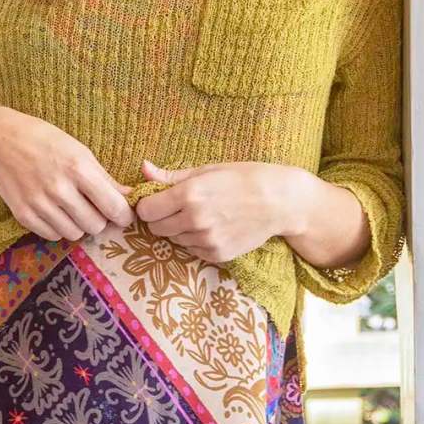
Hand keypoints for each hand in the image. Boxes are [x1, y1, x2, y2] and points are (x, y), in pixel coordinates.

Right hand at [0, 107, 133, 241]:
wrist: (0, 140)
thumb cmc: (45, 141)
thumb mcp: (79, 151)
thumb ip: (105, 178)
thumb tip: (130, 198)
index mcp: (78, 168)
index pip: (113, 207)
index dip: (123, 215)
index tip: (122, 214)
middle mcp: (59, 188)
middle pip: (95, 225)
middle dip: (99, 220)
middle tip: (93, 208)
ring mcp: (39, 203)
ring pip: (74, 234)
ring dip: (78, 225)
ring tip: (72, 208)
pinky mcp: (23, 214)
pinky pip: (52, 235)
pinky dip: (58, 228)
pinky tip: (55, 211)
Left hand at [131, 159, 311, 263]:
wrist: (280, 202)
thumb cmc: (245, 178)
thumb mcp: (208, 169)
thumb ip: (171, 175)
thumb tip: (143, 169)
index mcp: (189, 194)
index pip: (146, 211)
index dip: (149, 205)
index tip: (158, 201)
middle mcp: (195, 220)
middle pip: (156, 228)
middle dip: (161, 219)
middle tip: (178, 208)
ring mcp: (206, 240)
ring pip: (174, 240)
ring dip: (180, 230)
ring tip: (202, 215)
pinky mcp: (217, 254)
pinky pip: (192, 250)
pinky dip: (196, 241)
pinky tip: (214, 227)